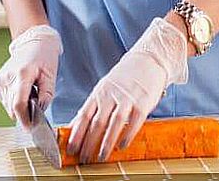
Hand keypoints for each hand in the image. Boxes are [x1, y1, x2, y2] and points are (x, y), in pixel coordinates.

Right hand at [0, 24, 62, 129]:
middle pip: (13, 108)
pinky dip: (14, 100)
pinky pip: (5, 101)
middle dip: (25, 112)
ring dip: (20, 105)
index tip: (30, 128)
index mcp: (22, 74)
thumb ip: (45, 97)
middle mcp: (7, 78)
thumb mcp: (51, 76)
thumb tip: (38, 114)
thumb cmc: (44, 56)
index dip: (24, 119)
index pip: (18, 104)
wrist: (32, 41)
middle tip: (36, 100)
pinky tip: (21, 89)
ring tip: (29, 90)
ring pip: (9, 106)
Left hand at [65, 17, 188, 164]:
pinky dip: (127, 135)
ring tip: (101, 157)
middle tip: (84, 159)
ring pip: (114, 123)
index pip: (84, 115)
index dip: (76, 133)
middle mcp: (111, 95)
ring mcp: (127, 99)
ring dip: (106, 143)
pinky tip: (122, 146)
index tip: (70, 148)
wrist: (148, 60)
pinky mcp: (143, 102)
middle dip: (88, 143)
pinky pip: (134, 121)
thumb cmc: (125, 77)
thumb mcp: (105, 88)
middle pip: (97, 122)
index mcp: (99, 92)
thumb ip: (93, 106)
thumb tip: (76, 125)